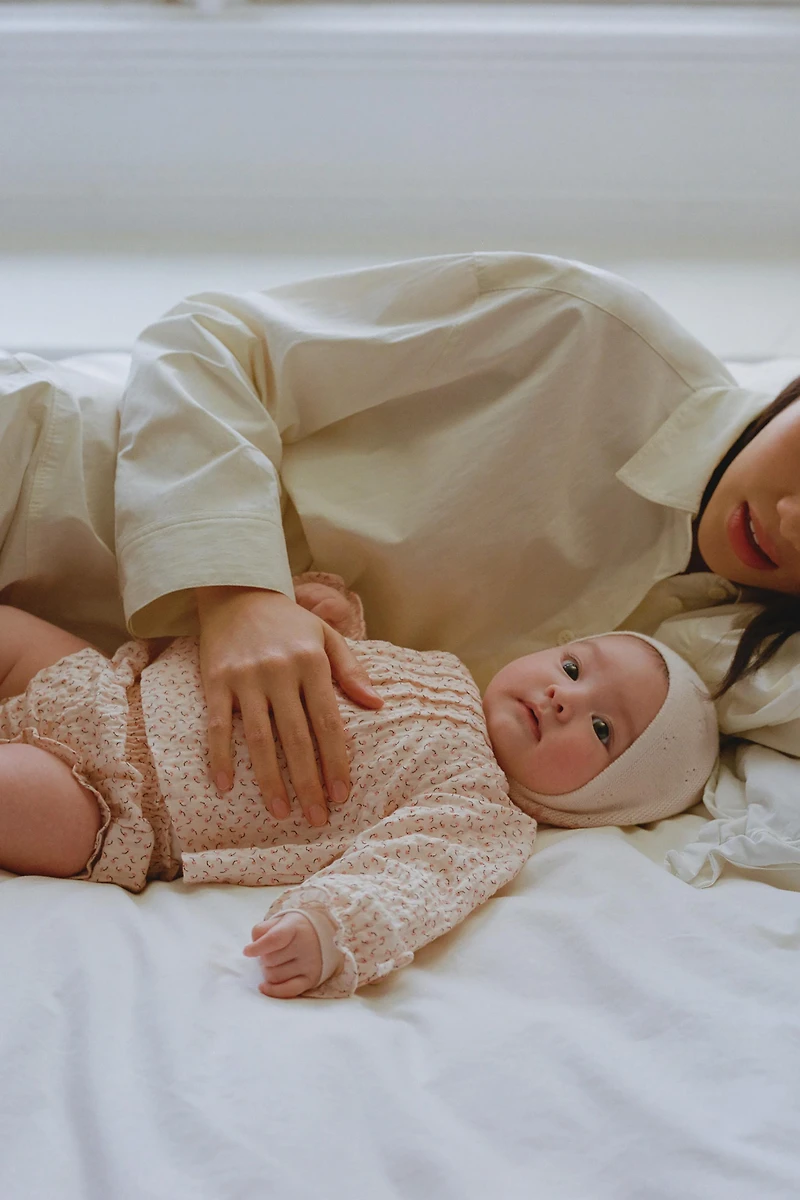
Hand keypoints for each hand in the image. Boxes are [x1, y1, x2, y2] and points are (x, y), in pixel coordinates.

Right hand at [195, 587, 382, 825]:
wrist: (236, 590)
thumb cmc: (288, 621)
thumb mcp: (326, 637)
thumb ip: (351, 671)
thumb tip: (378, 706)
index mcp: (311, 662)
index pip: (328, 722)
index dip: (335, 761)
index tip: (342, 794)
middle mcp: (279, 672)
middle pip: (296, 737)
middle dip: (308, 781)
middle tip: (316, 817)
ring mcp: (245, 678)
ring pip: (259, 739)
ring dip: (270, 779)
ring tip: (281, 812)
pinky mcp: (215, 681)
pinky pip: (217, 726)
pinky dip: (220, 758)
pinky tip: (225, 788)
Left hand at [243, 912, 321, 997]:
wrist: (325, 934)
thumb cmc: (295, 928)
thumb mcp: (280, 920)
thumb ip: (262, 930)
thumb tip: (251, 949)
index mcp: (295, 927)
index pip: (274, 939)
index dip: (257, 947)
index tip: (247, 952)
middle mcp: (305, 945)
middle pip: (270, 960)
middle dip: (263, 958)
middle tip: (268, 953)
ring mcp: (309, 964)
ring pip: (274, 976)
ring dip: (267, 972)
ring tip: (272, 964)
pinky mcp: (311, 979)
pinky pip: (288, 991)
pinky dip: (273, 991)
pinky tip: (264, 986)